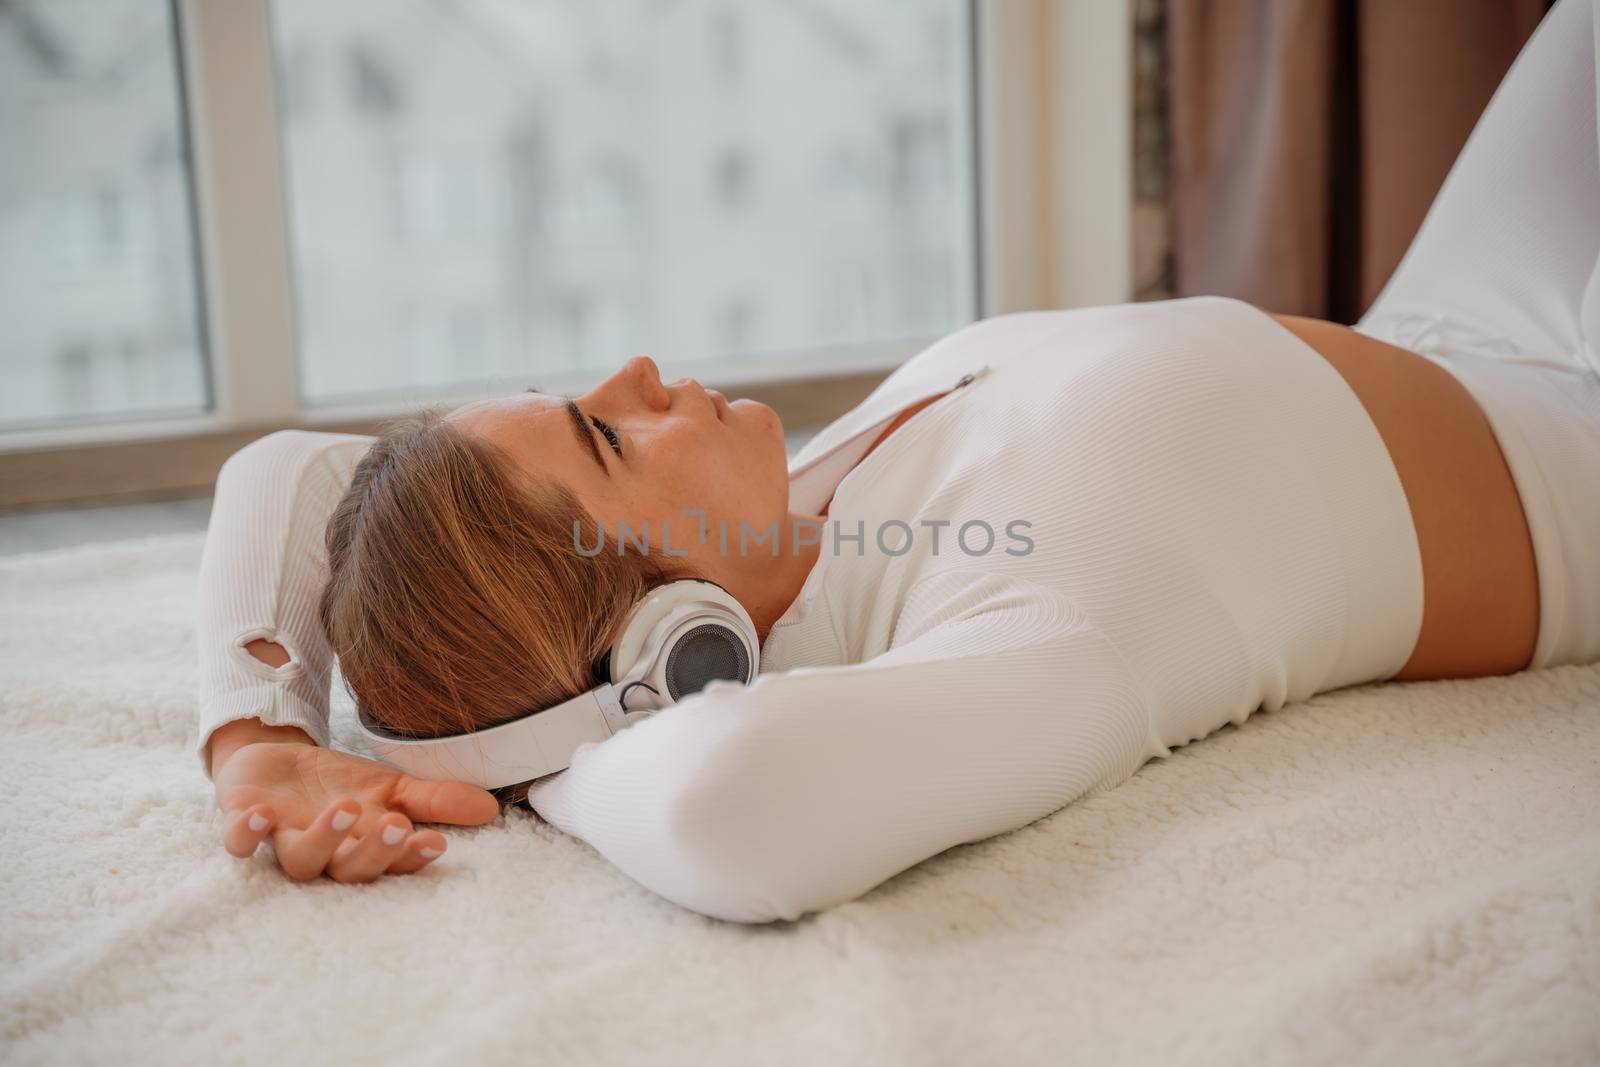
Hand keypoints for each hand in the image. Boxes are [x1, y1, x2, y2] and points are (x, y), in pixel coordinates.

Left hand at [212, 730, 501, 882]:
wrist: (271, 764)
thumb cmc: (334, 786)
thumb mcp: (390, 786)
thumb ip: (435, 798)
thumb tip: (490, 807)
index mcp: (364, 847)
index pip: (393, 862)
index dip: (411, 857)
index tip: (433, 842)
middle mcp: (326, 854)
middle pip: (349, 870)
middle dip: (374, 852)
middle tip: (398, 825)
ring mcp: (285, 840)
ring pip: (301, 860)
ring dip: (323, 839)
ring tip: (347, 809)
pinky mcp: (245, 822)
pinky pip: (240, 840)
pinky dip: (247, 832)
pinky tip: (260, 814)